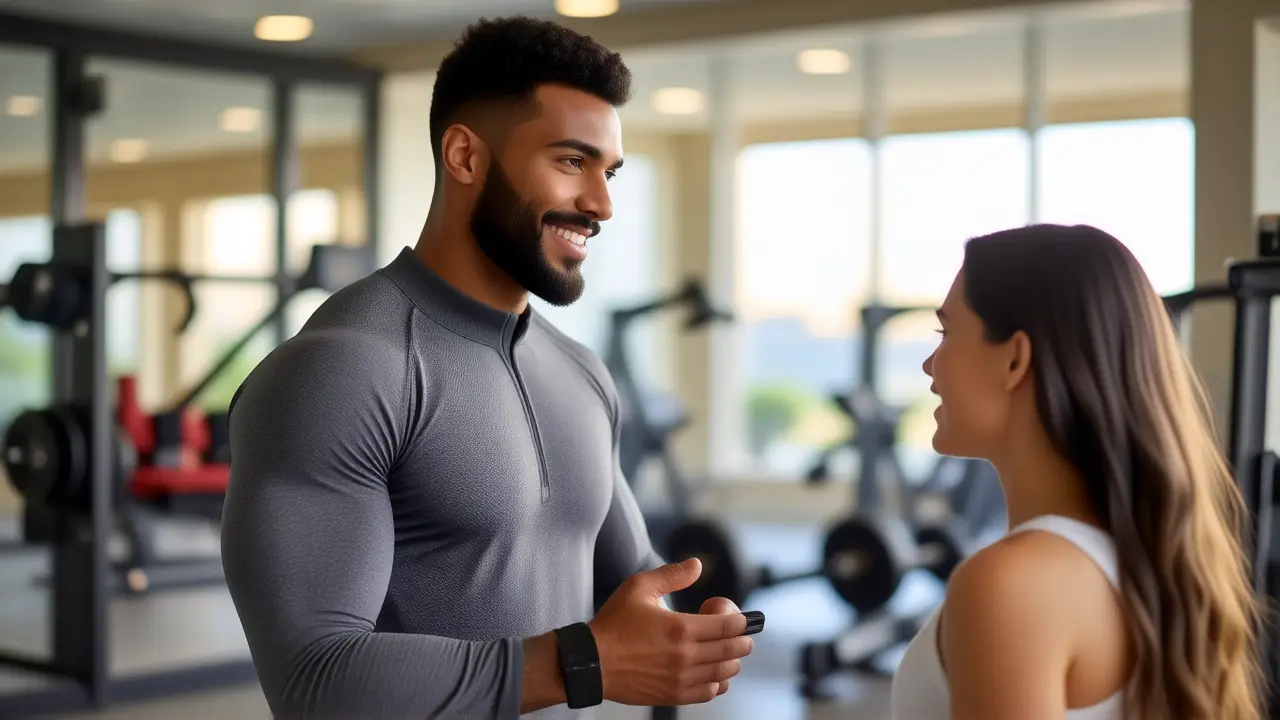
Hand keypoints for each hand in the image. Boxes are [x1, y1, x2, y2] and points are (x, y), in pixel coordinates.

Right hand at [589, 559, 754, 706]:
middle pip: (733, 650)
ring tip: (724, 650)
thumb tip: (698, 565)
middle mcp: (686, 656)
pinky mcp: (674, 695)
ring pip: (725, 672)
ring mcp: (681, 679)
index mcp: (681, 628)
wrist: (592, 662)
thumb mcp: (639, 588)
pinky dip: (718, 682)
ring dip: (732, 660)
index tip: (740, 616)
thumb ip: (672, 575)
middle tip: (738, 633)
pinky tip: (711, 672)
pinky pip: (710, 692)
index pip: (729, 625)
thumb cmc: (613, 624)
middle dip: (742, 639)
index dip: (741, 619)